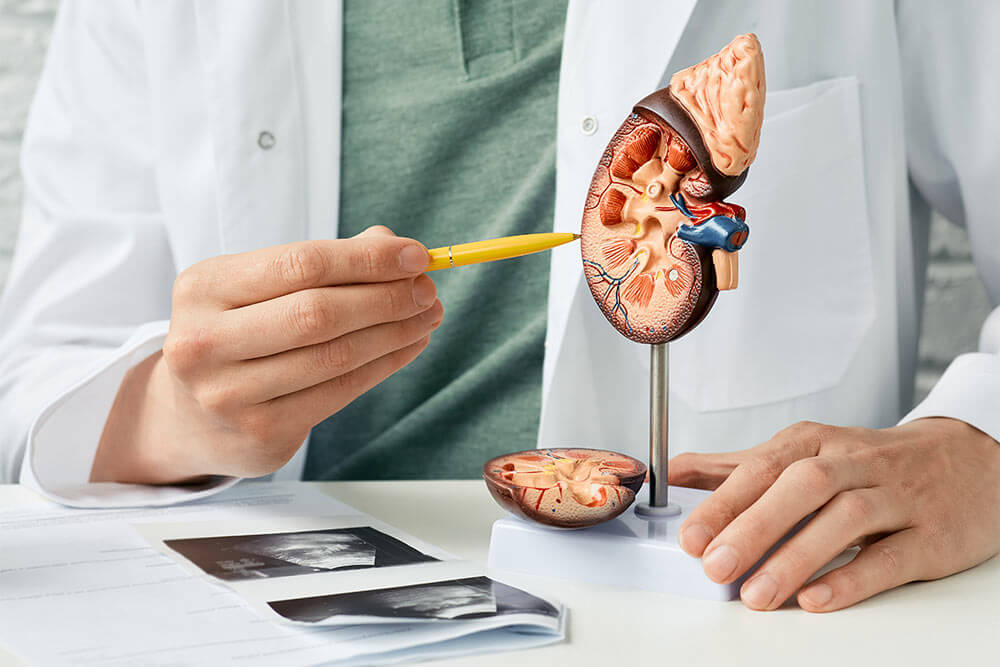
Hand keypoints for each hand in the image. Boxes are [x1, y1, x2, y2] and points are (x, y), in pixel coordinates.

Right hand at [92, 226, 441, 483]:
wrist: (189, 416)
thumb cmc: (239, 333)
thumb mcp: (260, 287)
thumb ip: (323, 262)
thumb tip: (393, 246)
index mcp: (204, 287)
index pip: (301, 263)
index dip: (366, 259)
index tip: (416, 255)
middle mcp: (205, 342)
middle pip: (318, 313)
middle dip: (386, 298)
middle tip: (428, 290)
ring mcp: (229, 395)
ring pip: (334, 356)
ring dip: (394, 333)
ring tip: (428, 317)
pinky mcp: (261, 433)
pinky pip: (339, 393)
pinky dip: (383, 366)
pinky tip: (408, 346)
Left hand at [668, 418, 999, 611]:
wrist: (968, 461)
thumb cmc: (871, 463)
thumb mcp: (806, 452)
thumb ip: (738, 466)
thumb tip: (674, 474)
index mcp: (817, 442)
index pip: (763, 466)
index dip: (725, 501)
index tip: (691, 536)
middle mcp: (856, 463)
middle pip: (802, 486)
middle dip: (753, 526)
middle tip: (715, 566)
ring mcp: (896, 498)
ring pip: (845, 518)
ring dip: (796, 556)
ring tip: (757, 593)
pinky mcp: (931, 536)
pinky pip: (891, 556)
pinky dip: (852, 578)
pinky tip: (817, 598)